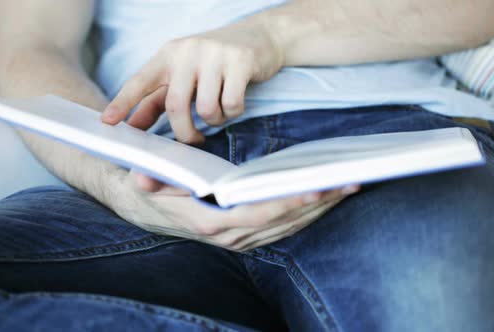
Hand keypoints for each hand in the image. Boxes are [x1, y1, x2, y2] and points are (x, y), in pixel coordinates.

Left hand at [101, 20, 283, 143]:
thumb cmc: (214, 62)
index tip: (107, 122)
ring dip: (215, 121)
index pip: (140, 81)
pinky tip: (235, 104)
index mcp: (168, 55)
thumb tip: (134, 125)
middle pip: (176, 106)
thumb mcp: (183, 74)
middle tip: (194, 140)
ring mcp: (215, 55)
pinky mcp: (240, 62)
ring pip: (206, 109)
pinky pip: (231, 104)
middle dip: (185, 132)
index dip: (122, 103)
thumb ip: (158, 98)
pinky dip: (233, 113)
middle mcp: (188, 51)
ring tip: (220, 112)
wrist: (259, 36)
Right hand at [106, 172, 359, 251]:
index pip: (258, 215)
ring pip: (289, 226)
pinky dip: (308, 213)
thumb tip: (143, 180)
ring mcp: (241, 238)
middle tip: (350, 181)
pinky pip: (284, 227)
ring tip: (348, 186)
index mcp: (211, 222)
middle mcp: (230, 236)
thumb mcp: (146, 180)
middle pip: (283, 222)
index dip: (288, 203)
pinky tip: (327, 198)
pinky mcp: (248, 234)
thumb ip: (149, 182)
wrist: (143, 207)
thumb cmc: (151, 188)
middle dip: (318, 202)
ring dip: (320, 208)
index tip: (316, 188)